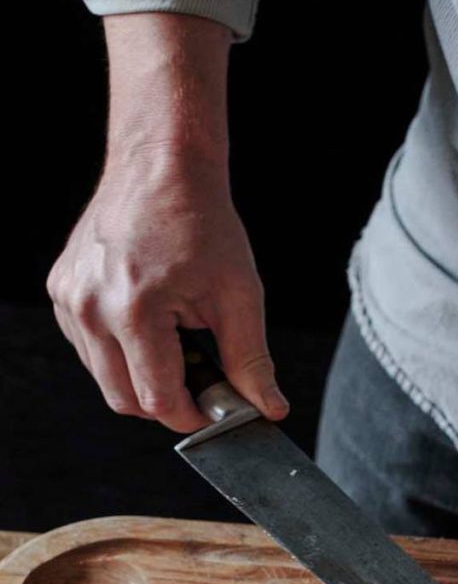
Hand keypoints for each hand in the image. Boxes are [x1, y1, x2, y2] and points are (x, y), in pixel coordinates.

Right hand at [47, 148, 287, 434]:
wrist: (161, 167)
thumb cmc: (202, 223)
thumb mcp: (239, 295)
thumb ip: (251, 361)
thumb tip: (269, 409)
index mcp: (134, 310)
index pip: (158, 401)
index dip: (192, 417)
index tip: (216, 409)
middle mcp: (91, 307)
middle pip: (125, 400)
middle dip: (166, 402)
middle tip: (200, 379)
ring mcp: (70, 299)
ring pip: (104, 379)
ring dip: (142, 377)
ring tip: (176, 340)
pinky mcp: (62, 291)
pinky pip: (89, 349)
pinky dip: (120, 353)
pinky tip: (149, 325)